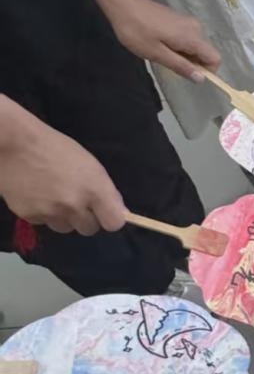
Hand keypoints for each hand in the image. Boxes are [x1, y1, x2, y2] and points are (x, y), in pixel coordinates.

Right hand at [0, 102, 126, 234]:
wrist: (14, 144)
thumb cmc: (56, 148)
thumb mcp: (89, 164)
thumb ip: (105, 190)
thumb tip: (119, 211)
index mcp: (94, 189)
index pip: (114, 223)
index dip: (111, 218)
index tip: (105, 212)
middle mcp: (74, 205)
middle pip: (90, 229)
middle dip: (87, 218)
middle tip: (78, 202)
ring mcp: (51, 212)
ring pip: (66, 228)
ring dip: (64, 218)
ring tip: (54, 196)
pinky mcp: (29, 216)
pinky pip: (44, 223)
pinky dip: (43, 213)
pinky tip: (37, 195)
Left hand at [101, 0, 220, 80]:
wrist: (123, 3)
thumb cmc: (136, 31)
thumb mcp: (156, 53)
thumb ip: (181, 66)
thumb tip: (201, 78)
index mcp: (192, 38)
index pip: (214, 58)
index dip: (206, 70)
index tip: (187, 73)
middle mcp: (195, 28)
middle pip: (204, 53)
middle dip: (190, 62)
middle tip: (165, 59)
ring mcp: (188, 22)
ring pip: (194, 46)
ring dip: (181, 53)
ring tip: (158, 49)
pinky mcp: (180, 19)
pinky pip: (187, 38)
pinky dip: (177, 45)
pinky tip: (158, 41)